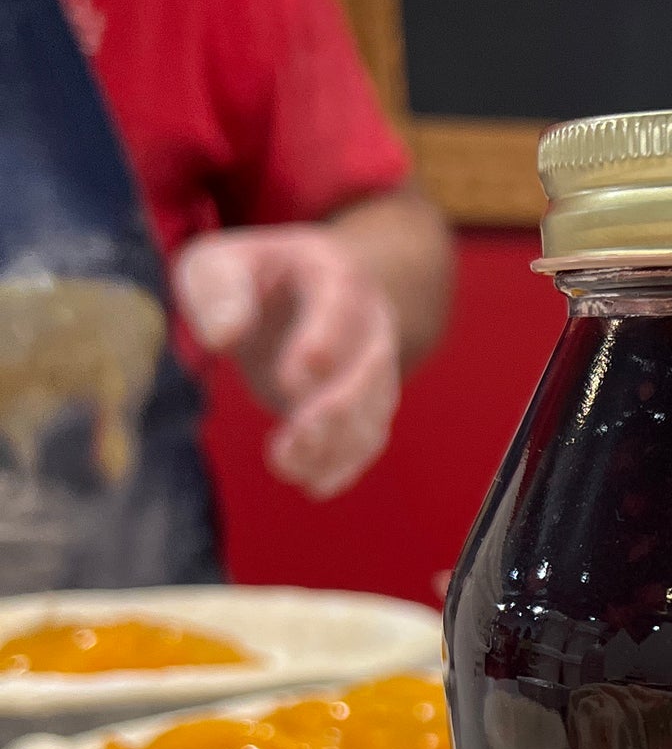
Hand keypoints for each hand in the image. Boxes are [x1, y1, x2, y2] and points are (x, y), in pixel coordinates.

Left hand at [173, 224, 400, 499]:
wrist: (303, 297)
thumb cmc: (253, 278)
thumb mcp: (222, 263)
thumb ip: (218, 289)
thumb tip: (222, 337)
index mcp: (337, 276)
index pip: (342, 304)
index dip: (325, 340)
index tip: (294, 377)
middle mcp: (370, 323)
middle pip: (369, 368)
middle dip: (335, 407)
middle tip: (296, 436)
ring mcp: (375, 368)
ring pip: (373, 410)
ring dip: (336, 444)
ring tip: (287, 466)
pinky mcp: (366, 406)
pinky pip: (369, 438)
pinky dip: (344, 464)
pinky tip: (313, 485)